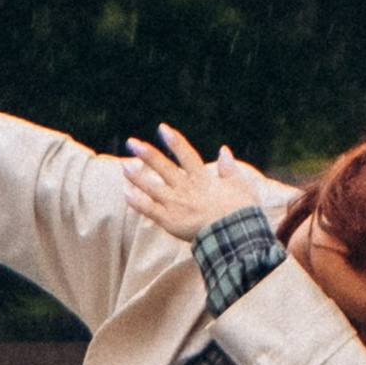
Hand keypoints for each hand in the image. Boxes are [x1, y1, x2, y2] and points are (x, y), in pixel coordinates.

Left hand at [119, 124, 264, 243]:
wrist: (234, 236)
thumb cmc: (241, 212)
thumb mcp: (241, 186)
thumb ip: (230, 168)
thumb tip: (224, 150)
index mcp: (203, 179)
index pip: (186, 154)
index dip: (174, 141)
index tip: (162, 129)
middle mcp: (186, 188)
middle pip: (163, 167)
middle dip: (147, 153)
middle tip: (131, 142)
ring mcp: (176, 204)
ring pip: (152, 187)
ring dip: (137, 175)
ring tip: (124, 165)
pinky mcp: (170, 221)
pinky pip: (149, 210)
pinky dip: (137, 202)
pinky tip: (126, 192)